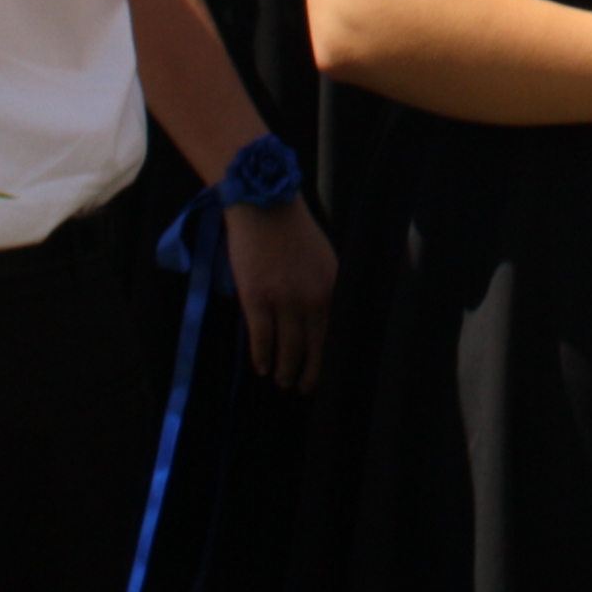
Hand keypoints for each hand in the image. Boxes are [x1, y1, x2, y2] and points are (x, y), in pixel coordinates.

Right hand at [224, 196, 335, 390]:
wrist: (263, 203)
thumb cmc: (292, 230)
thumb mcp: (324, 258)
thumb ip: (326, 288)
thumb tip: (326, 320)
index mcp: (332, 286)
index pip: (335, 335)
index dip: (328, 360)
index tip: (322, 374)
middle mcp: (312, 297)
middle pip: (313, 349)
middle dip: (307, 374)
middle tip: (300, 387)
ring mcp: (284, 299)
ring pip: (287, 350)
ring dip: (284, 370)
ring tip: (281, 380)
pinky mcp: (256, 298)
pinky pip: (261, 339)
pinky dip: (262, 358)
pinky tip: (262, 367)